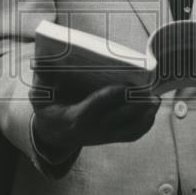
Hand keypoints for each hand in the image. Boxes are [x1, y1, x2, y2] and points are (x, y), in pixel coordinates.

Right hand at [31, 70, 160, 157]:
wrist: (53, 136)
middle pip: (118, 118)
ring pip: (130, 129)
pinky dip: (146, 122)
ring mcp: (104, 136)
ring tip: (156, 98)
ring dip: (145, 115)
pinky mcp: (112, 137)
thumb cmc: (48, 109)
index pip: (95, 107)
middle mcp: (92, 130)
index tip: (125, 84)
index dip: (111, 96)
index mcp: (75, 117)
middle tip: (149, 88)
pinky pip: (133, 133)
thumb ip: (42, 76)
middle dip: (134, 104)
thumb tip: (43, 57)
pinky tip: (153, 108)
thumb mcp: (39, 94)